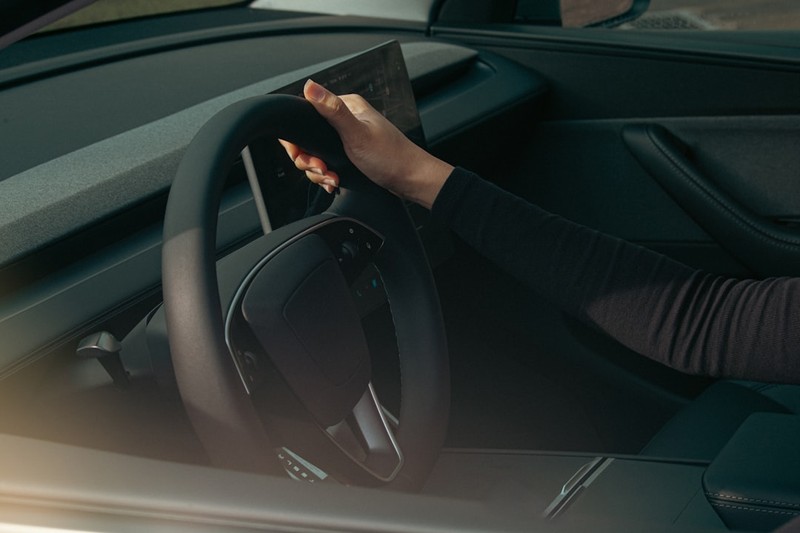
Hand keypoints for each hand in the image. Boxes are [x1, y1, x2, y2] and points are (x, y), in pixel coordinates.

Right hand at [279, 80, 453, 208]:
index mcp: (346, 106)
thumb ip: (332, 110)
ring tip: (332, 179)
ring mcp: (348, 137)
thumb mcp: (357, 134)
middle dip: (310, 160)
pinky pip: (328, 163)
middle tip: (323, 170)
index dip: (299, 139)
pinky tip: (335, 181)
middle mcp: (346, 119)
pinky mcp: (350, 153)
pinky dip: (327, 175)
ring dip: (319, 171)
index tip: (306, 155)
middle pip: (308, 138)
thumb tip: (310, 86)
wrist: (411, 180)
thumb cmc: (391, 157)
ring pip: (317, 154)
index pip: (306, 114)